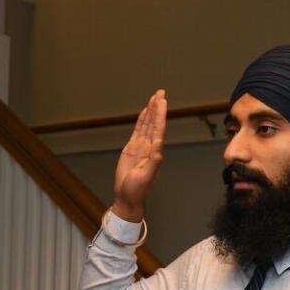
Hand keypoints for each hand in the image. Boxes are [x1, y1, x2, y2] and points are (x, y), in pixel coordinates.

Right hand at [112, 90, 166, 221]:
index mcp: (155, 152)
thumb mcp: (146, 176)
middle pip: (154, 123)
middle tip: (160, 92)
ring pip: (147, 125)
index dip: (160, 114)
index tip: (162, 102)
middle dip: (157, 108)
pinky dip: (142, 120)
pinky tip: (145, 112)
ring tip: (154, 97)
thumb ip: (154, 161)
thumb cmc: (137, 190)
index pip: (158, 129)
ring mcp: (140, 147)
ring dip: (151, 111)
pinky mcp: (131, 149)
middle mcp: (149, 147)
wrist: (127, 197)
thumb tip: (159, 144)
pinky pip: (138, 131)